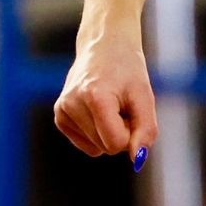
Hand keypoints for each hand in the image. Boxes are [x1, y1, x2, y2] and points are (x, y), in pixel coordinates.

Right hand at [53, 33, 157, 169]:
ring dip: (109, 130)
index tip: (132, 109)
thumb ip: (145, 129)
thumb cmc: (128, 70)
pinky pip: (87, 144)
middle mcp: (72, 104)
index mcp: (94, 97)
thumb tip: (136, 160)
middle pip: (107, 147)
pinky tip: (97, 109)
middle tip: (121, 103)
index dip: (131, 132)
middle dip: (121, 130)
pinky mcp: (59, 116)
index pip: (116, 143)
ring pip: (97, 148)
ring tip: (110, 103)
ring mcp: (62, 110)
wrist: (104, 46)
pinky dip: (97, 132)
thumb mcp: (144, 95)